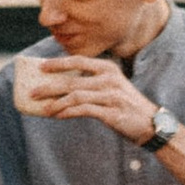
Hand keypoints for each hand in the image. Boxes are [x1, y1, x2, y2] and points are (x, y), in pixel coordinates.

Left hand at [24, 53, 158, 143]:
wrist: (151, 124)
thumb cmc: (126, 105)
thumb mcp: (112, 87)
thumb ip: (92, 83)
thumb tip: (61, 86)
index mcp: (108, 68)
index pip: (78, 61)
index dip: (58, 63)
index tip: (41, 67)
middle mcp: (109, 79)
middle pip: (72, 80)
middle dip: (49, 86)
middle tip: (33, 92)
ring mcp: (111, 96)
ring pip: (75, 96)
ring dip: (56, 103)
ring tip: (43, 108)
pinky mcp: (111, 113)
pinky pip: (83, 110)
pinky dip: (68, 112)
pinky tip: (58, 116)